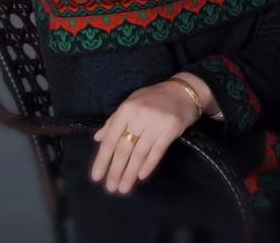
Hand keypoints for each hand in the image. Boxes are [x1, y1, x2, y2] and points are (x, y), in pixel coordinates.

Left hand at [88, 80, 199, 195]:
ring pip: (139, 153)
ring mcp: (155, 123)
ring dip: (130, 173)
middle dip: (115, 170)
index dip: (102, 159)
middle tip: (110, 188)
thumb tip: (98, 139)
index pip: (111, 138)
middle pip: (124, 148)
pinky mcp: (170, 130)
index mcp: (126, 109)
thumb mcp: (131, 103)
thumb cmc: (153, 98)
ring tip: (123, 188)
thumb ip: (114, 121)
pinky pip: (157, 151)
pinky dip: (149, 165)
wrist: (183, 91)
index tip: (96, 176)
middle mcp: (139, 116)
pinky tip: (141, 177)